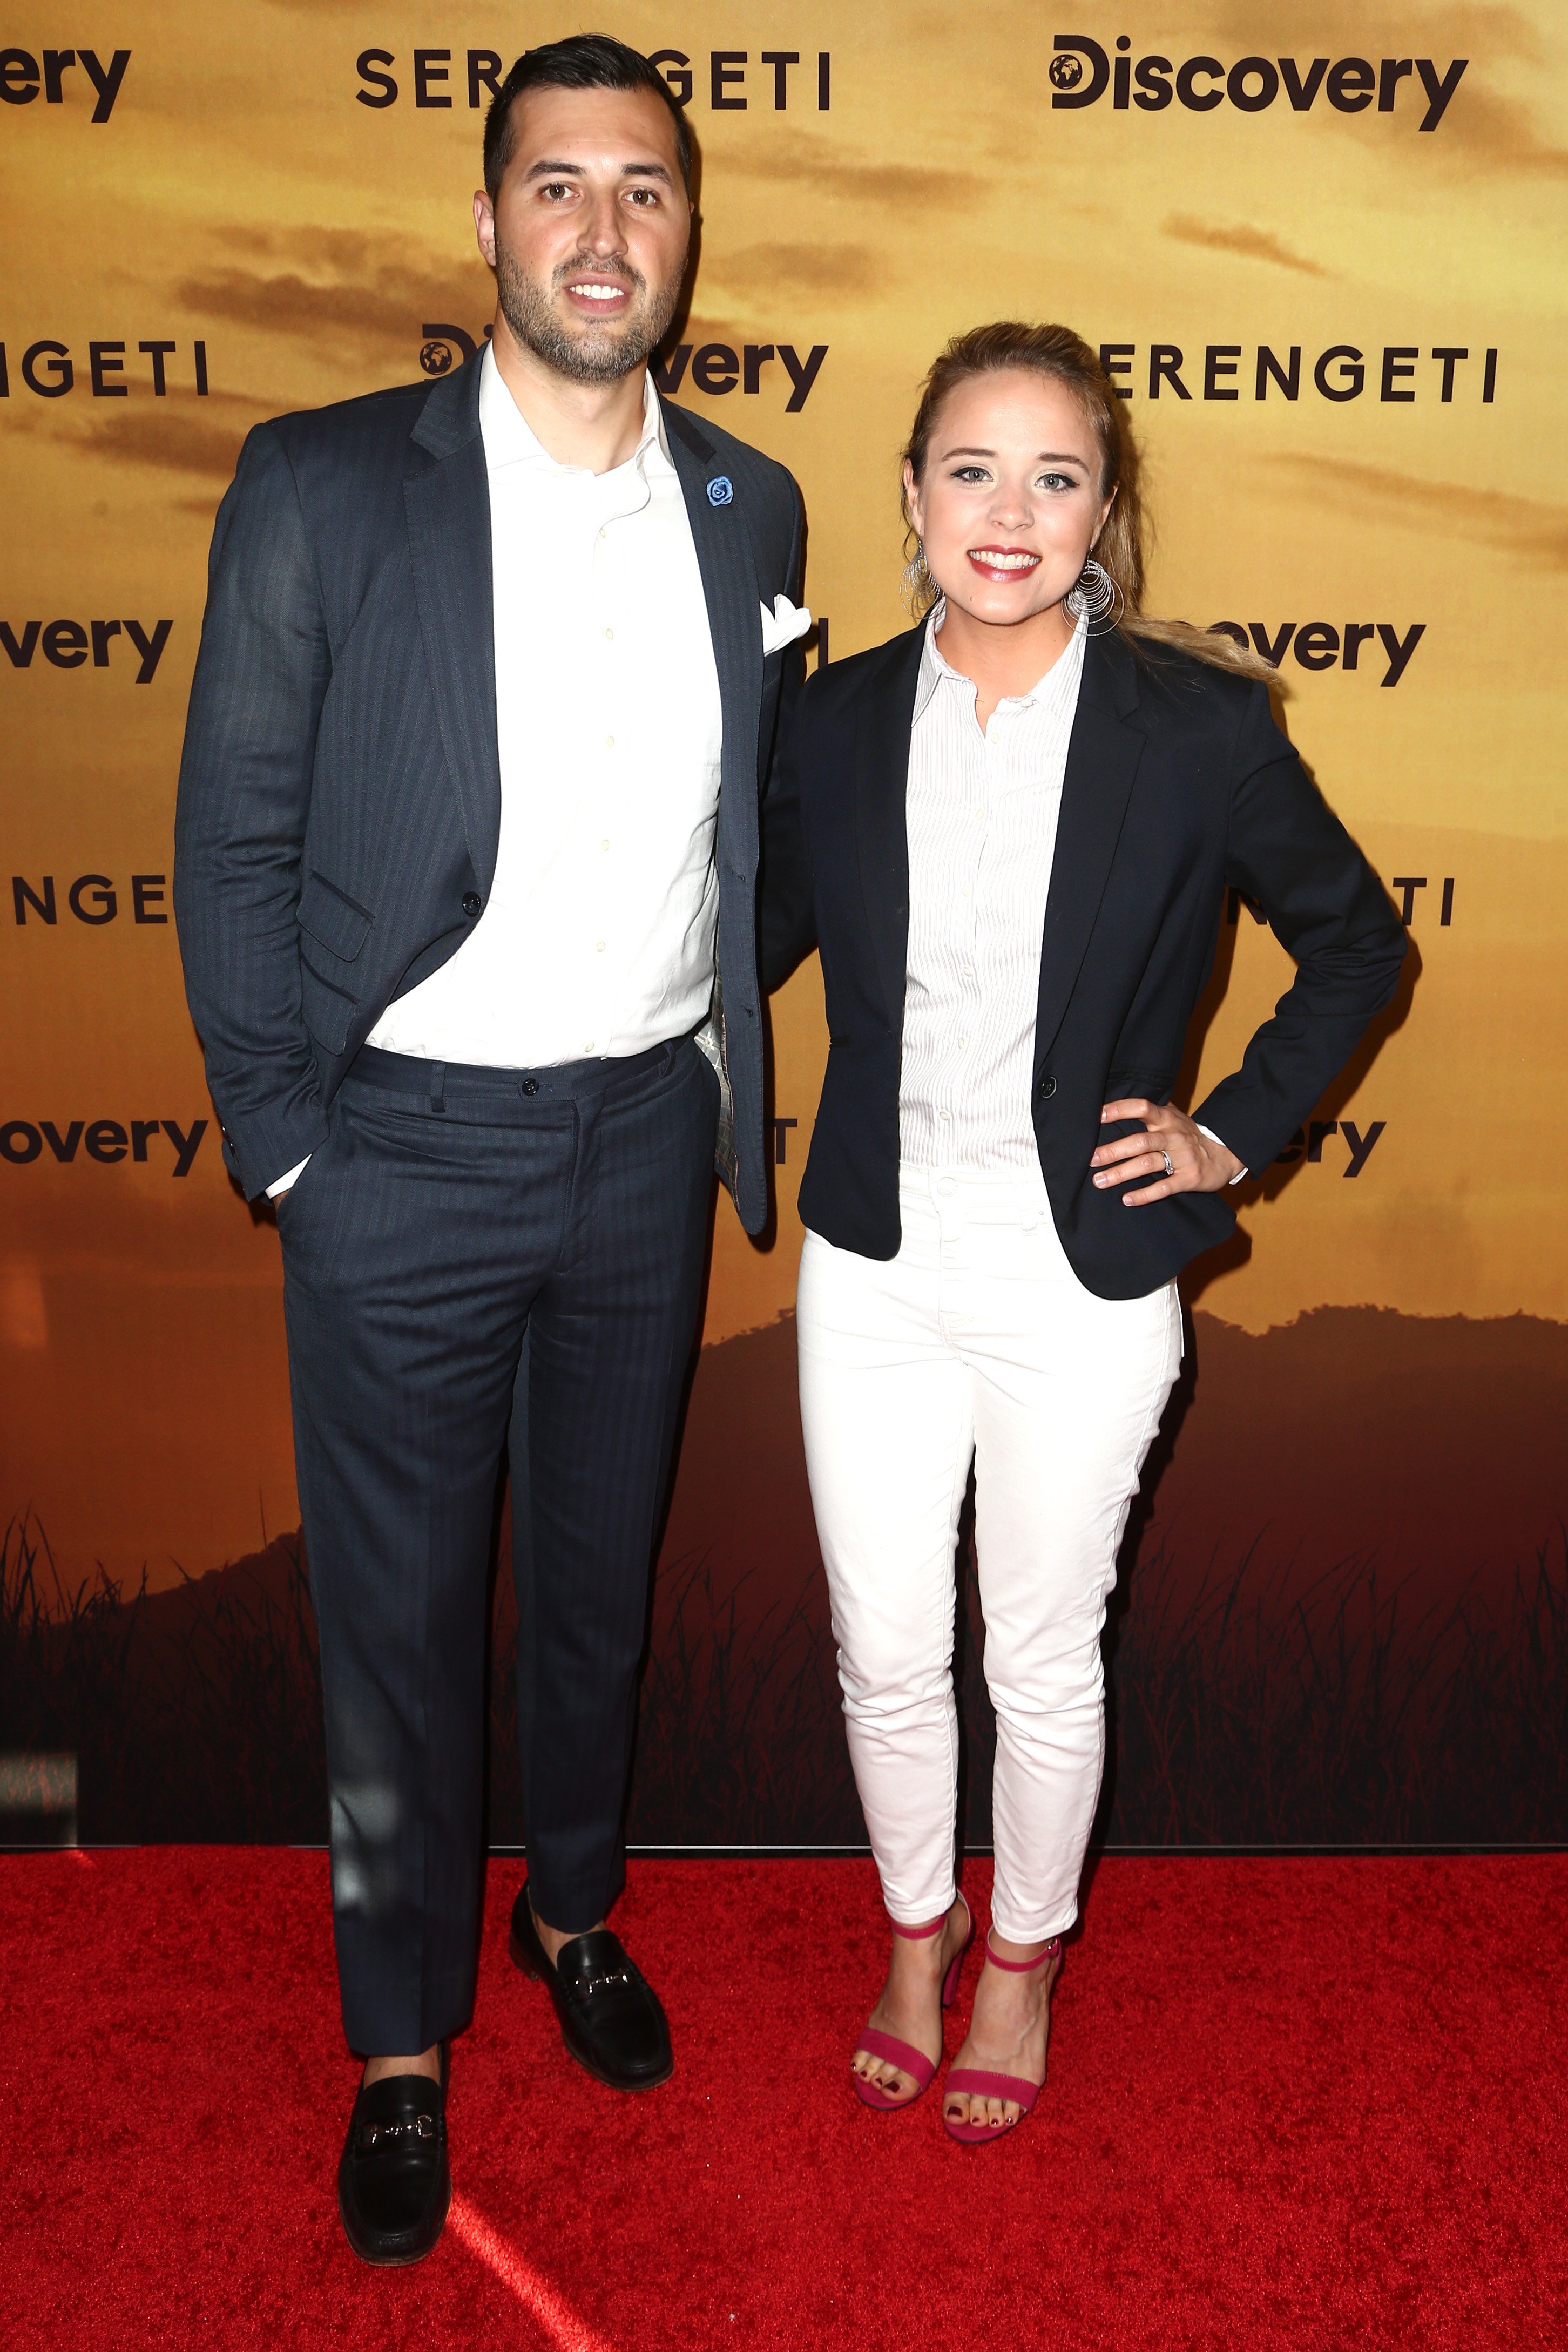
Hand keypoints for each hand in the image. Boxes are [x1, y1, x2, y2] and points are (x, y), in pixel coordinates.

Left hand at [1091, 1099, 1244, 1205]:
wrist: (1226, 1154)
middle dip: (1114, 1151)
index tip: (1097, 1115)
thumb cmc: (1190, 1136)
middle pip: (1140, 1141)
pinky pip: (1165, 1187)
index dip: (1120, 1109)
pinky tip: (1127, 1199)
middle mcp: (1173, 1135)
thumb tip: (1117, 1103)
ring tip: (1100, 1181)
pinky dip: (1145, 1194)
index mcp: (1167, 1118)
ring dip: (1122, 1173)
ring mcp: (1182, 1157)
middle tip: (1091, 1159)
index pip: (1142, 1107)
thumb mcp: (1174, 1118)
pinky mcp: (1189, 1178)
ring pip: (1148, 1164)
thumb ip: (1151, 1113)